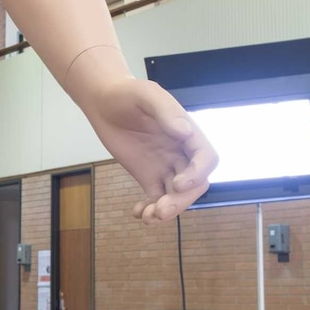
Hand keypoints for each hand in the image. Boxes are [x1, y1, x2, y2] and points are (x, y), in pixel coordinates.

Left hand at [82, 77, 218, 222]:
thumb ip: (166, 111)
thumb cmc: (126, 93)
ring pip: (177, 195)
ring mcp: (166, 165)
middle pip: (194, 183)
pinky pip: (157, 197)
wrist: (102, 101)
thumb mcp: (146, 94)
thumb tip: (185, 132)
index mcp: (187, 132)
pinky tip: (138, 213)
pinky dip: (151, 209)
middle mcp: (181, 152)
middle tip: (160, 210)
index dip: (198, 174)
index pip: (206, 158)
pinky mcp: (149, 175)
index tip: (177, 183)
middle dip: (181, 200)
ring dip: (167, 209)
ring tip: (147, 216)